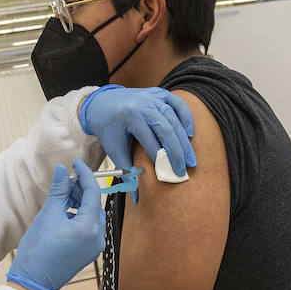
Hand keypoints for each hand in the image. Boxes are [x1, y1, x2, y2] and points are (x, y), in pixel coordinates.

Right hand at [6, 159, 105, 289]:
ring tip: (62, 195)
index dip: (85, 174)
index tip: (76, 163)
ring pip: (91, 216)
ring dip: (79, 203)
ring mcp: (94, 246)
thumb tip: (63, 171)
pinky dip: (78, 216)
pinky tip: (64, 212)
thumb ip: (59, 191)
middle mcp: (98, 237)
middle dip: (81, 189)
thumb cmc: (38, 250)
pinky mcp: (88, 252)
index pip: (93, 192)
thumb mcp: (48, 215)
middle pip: (94, 204)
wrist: (32, 282)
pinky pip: (88, 228)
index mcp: (89, 227)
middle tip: (66, 180)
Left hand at [78, 86, 197, 177]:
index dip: (162, 160)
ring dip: (184, 139)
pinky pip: (177, 103)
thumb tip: (135, 196)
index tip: (171, 174)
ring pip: (175, 118)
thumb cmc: (107, 127)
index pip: (152, 142)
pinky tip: (189, 133)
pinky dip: (186, 117)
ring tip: (190, 157)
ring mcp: (152, 97)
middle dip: (178, 152)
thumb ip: (126, 170)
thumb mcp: (114, 148)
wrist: (100, 103)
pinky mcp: (159, 93)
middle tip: (185, 169)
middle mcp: (144, 104)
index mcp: (131, 116)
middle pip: (167, 130)